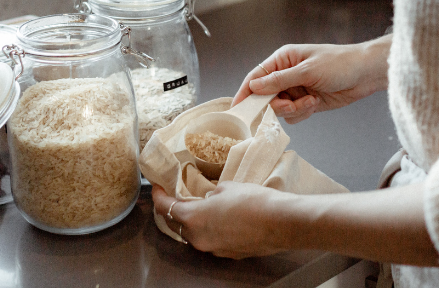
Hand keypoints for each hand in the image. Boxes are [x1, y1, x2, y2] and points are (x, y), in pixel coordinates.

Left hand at [152, 182, 288, 258]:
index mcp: (193, 219)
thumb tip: (210, 198)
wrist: (280, 222)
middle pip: (176, 223)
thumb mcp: (227, 188)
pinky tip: (220, 216)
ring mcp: (213, 249)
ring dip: (191, 219)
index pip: (165, 208)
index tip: (157, 185)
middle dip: (174, 208)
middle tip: (176, 192)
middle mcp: (198, 239)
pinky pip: (210, 240)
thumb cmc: (252, 200)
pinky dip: (208, 228)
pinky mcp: (228, 253)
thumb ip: (211, 194)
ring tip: (199, 203)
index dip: (158, 195)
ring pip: (193, 233)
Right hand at [232, 37, 390, 123]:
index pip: (256, 77)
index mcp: (282, 60)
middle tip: (290, 105)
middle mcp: (286, 74)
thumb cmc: (339, 63)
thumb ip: (279, 80)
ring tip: (311, 101)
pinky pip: (294, 114)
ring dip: (294, 109)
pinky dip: (302, 112)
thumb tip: (254, 87)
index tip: (238, 109)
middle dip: (277, 105)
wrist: (366, 74)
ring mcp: (296, 89)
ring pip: (280, 109)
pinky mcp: (306, 102)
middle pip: (266, 97)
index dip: (245, 93)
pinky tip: (315, 103)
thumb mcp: (307, 71)